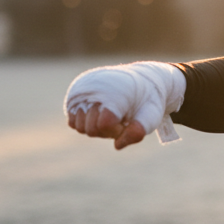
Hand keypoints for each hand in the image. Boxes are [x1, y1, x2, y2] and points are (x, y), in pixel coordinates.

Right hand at [62, 62, 185, 146]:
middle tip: (121, 118)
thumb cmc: (146, 101)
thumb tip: (117, 145)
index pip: (104, 124)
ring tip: (110, 113)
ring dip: (95, 126)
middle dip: (107, 130)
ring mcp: (81, 89)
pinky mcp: (74, 93)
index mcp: (114, 91)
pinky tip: (100, 111)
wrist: (141, 79)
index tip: (127, 122)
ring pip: (79, 126)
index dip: (117, 130)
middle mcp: (94, 87)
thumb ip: (137, 132)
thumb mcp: (150, 116)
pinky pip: (72, 121)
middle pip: (91, 129)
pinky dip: (86, 121)